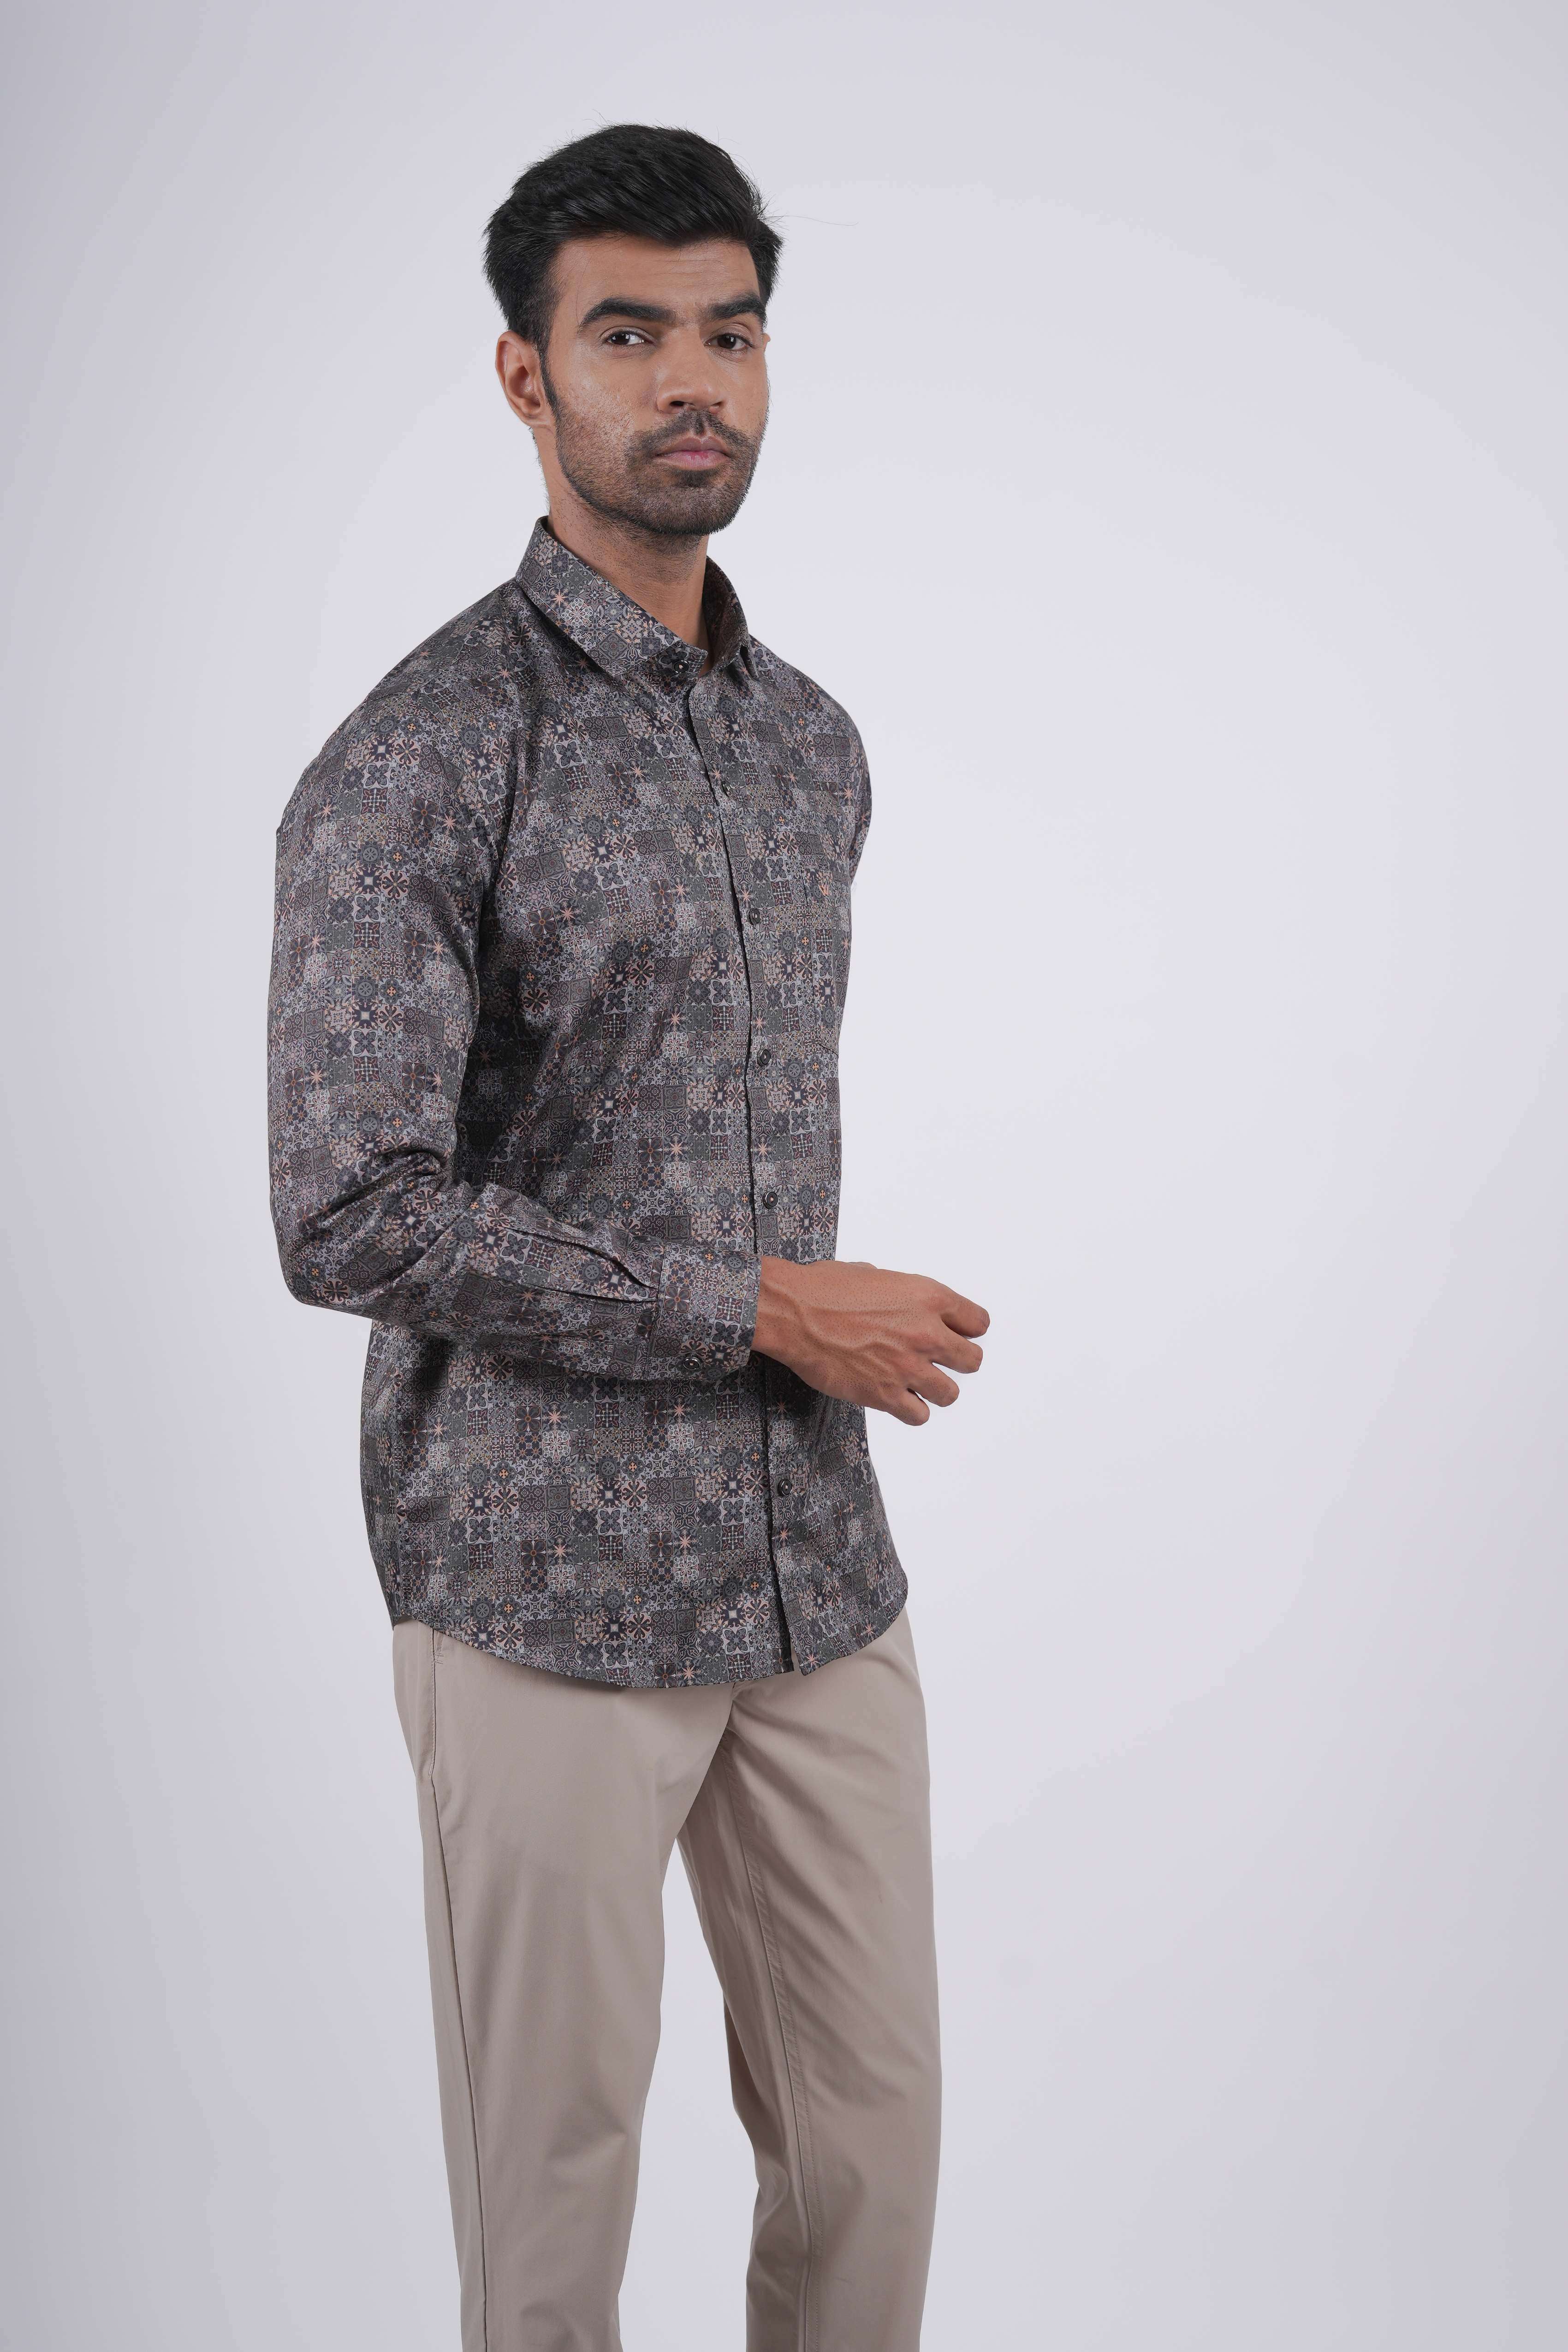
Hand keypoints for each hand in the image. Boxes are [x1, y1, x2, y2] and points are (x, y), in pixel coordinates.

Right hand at [751, 1257, 988, 1426]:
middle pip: (972, 1360)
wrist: (793, 1313)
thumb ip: (903, 1294)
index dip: (968, 1329)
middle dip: (957, 1361)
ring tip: (916, 1383)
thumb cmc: (824, 1289)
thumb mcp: (875, 1275)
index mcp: (929, 1297)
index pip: (978, 1322)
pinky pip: (920, 1416)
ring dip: (935, 1389)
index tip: (957, 1334)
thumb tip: (904, 1304)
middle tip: (938, 1361)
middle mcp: (926, 1333)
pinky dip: (911, 1411)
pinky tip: (897, 1399)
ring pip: (950, 1394)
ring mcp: (908, 1367)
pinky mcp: (886, 1395)